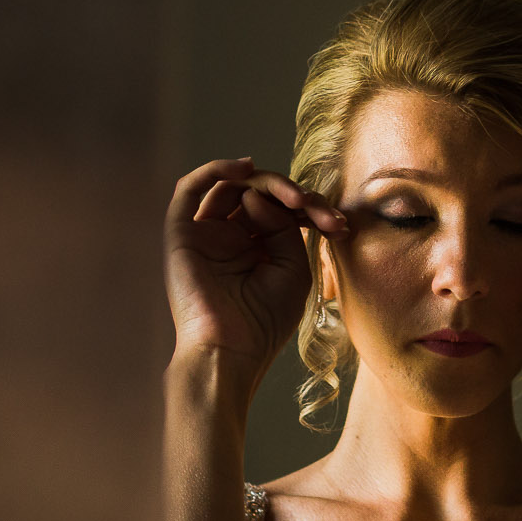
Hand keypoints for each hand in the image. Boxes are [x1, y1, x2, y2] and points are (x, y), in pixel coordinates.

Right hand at [163, 157, 347, 376]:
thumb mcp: (291, 269)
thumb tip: (261, 197)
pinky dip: (217, 168)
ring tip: (296, 199)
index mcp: (255, 249)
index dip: (312, 210)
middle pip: (261, 195)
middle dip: (296, 196)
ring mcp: (204, 233)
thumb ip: (285, 228)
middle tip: (319, 212)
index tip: (340, 226)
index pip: (282, 212)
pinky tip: (247, 167)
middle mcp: (227, 237)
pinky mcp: (181, 233)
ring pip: (232, 186)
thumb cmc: (262, 322)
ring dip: (269, 183)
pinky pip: (191, 187)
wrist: (229, 352)